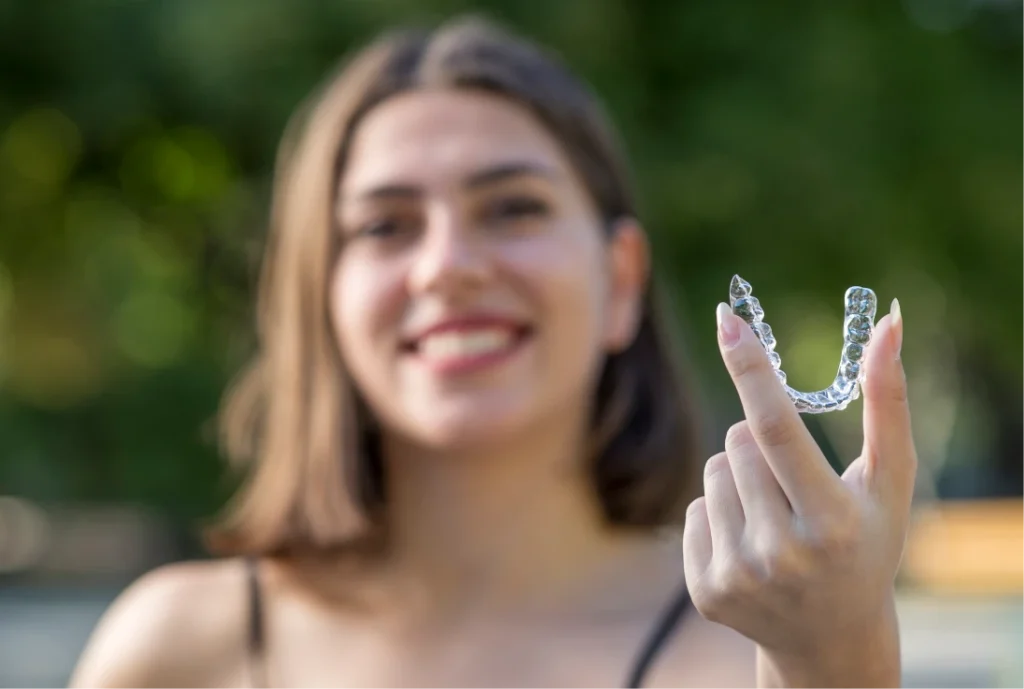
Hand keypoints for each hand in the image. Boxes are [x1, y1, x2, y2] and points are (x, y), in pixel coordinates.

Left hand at [682, 299, 916, 687]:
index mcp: (830, 522)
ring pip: (712, 470)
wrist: (831, 635)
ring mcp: (738, 577)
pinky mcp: (705, 591)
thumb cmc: (867, 542)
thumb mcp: (889, 481)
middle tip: (793, 484)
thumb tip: (888, 326)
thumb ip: (887, 403)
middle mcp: (781, 554)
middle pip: (737, 441)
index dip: (750, 370)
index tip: (727, 317)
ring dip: (739, 476)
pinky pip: (694, 509)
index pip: (776, 430)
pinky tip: (752, 546)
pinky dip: (719, 514)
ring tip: (775, 517)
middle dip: (759, 441)